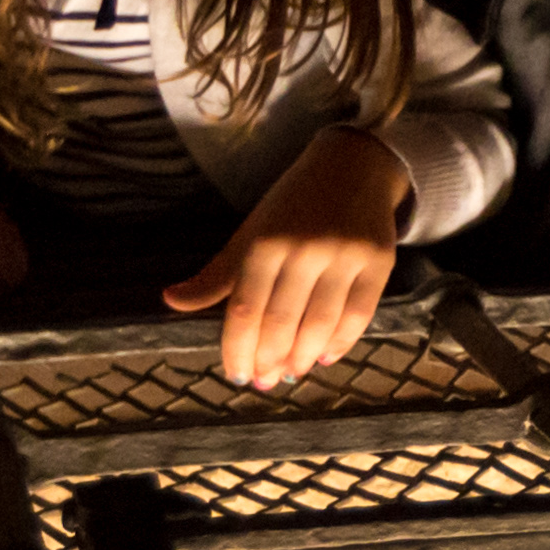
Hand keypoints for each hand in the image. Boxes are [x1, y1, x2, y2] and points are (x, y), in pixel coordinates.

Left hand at [169, 129, 413, 384]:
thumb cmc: (292, 206)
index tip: (236, 375)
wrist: (352, 167)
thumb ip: (215, 275)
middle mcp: (304, 249)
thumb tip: (171, 302)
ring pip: (320, 324)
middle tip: (263, 382)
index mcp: (265, 242)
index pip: (246, 309)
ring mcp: (344, 255)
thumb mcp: (250, 234)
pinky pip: (358, 315)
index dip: (238, 349)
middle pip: (282, 322)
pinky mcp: (378, 261)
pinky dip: (341, 343)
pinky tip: (325, 357)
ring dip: (303, 358)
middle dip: (269, 360)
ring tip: (291, 374)